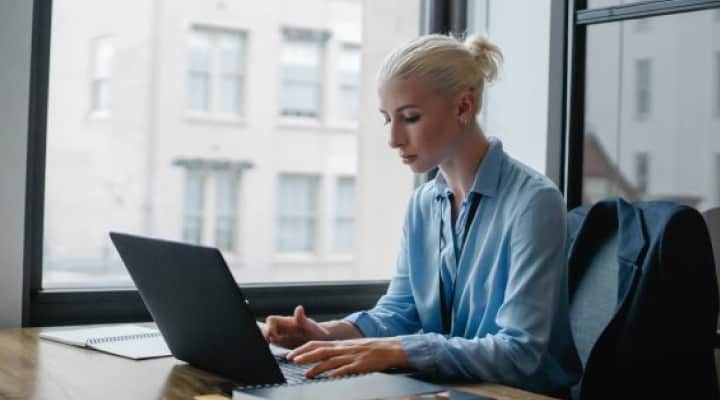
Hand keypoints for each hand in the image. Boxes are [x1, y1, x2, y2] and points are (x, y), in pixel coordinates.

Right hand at [263, 305, 330, 348]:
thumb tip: (299, 308)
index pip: (271, 320)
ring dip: (265, 340)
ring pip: (267, 335)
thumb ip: (302, 319)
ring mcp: (281, 336)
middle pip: (266, 327)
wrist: (321, 339)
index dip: (268, 327)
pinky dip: (269, 346)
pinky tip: (269, 354)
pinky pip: (272, 342)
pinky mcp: (282, 344)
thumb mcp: (310, 326)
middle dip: (263, 334)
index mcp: (287, 323)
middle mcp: (282, 328)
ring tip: (265, 348)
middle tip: (267, 344)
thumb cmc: (316, 331)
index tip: (272, 337)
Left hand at [286, 338, 408, 377]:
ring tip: (306, 373)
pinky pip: (347, 369)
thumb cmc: (371, 349)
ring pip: (331, 361)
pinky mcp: (360, 365)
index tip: (292, 354)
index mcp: (340, 344)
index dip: (303, 349)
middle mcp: (343, 349)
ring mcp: (351, 357)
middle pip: (320, 351)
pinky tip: (329, 377)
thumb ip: (338, 352)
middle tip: (292, 360)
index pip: (317, 344)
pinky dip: (337, 373)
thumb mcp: (351, 347)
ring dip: (317, 367)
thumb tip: (323, 358)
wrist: (390, 348)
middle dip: (304, 356)